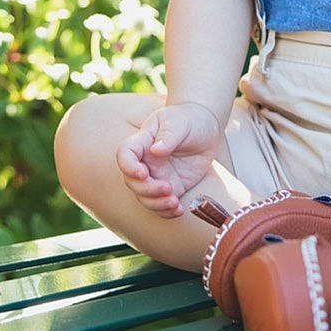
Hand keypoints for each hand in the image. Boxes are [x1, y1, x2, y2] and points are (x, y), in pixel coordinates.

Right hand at [116, 101, 220, 218]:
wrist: (206, 126)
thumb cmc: (189, 119)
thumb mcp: (179, 122)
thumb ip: (168, 136)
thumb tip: (156, 150)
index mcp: (142, 142)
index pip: (124, 155)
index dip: (128, 167)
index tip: (143, 173)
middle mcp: (146, 162)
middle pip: (133, 182)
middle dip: (147, 190)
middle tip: (168, 188)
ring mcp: (157, 176)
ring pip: (145, 197)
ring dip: (157, 204)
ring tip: (175, 202)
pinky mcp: (171, 187)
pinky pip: (162, 205)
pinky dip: (167, 212)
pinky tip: (179, 210)